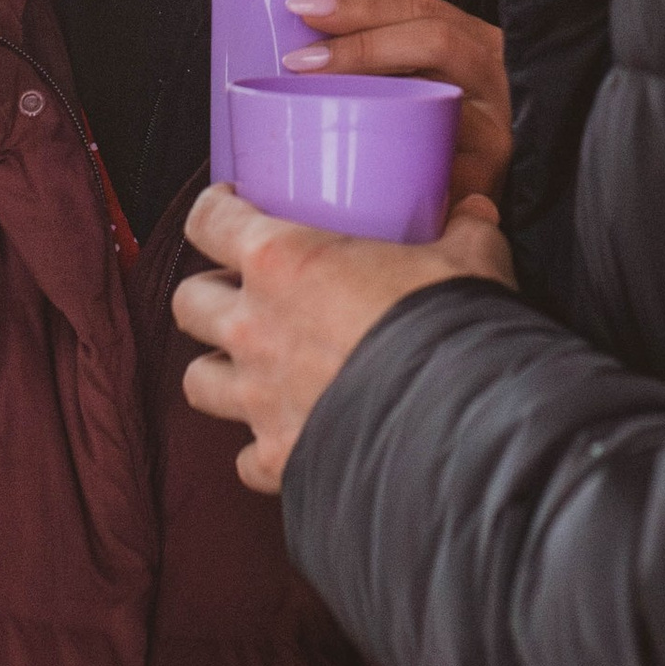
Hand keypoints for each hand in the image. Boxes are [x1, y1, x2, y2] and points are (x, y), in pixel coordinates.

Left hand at [174, 182, 514, 491]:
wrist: (456, 427)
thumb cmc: (448, 330)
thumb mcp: (466, 260)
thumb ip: (464, 230)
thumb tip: (475, 212)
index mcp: (283, 262)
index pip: (210, 220)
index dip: (214, 210)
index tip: (231, 207)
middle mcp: (253, 328)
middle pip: (189, 302)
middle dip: (209, 295)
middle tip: (244, 293)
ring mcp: (257, 399)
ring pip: (198, 381)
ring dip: (220, 371)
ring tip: (252, 367)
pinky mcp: (277, 458)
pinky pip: (244, 456)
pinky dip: (260, 447)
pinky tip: (288, 436)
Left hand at [283, 0, 511, 205]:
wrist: (470, 212)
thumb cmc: (428, 135)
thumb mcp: (416, 83)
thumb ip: (378, 61)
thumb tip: (291, 47)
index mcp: (473, 40)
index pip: (418, 6)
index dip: (361, 1)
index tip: (301, 5)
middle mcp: (493, 76)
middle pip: (435, 40)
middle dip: (362, 44)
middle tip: (297, 60)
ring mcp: (495, 126)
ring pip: (443, 97)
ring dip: (378, 95)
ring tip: (313, 98)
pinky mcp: (486, 176)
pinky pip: (443, 162)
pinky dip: (401, 158)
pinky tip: (359, 163)